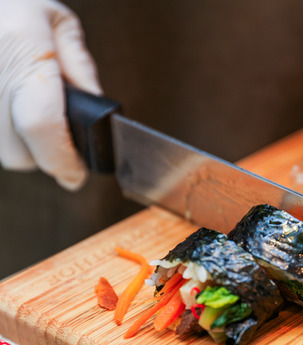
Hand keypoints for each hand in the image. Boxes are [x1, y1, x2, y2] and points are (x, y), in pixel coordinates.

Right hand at [0, 0, 100, 190]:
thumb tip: (98, 113)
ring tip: (31, 112)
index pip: (42, 125)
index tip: (76, 175)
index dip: (62, 160)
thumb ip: (81, 69)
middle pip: (17, 153)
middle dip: (44, 155)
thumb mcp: (58, 23)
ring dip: (19, 143)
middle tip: (60, 140)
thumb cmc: (13, 2)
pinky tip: (12, 108)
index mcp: (22, 49)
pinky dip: (3, 130)